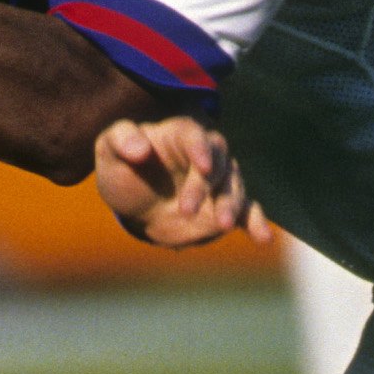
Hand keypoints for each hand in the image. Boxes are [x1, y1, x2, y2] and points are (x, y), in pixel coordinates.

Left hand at [92, 112, 271, 249]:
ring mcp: (219, 182)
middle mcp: (207, 155)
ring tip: (221, 225)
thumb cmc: (123, 169)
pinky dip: (257, 223)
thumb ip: (121, 141)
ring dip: (230, 206)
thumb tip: (140, 149)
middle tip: (185, 210)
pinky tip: (264, 238)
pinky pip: (248, 212)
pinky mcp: (225, 207)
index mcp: (181, 135)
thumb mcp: (109, 151)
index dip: (200, 150)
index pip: (195, 136)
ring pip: (233, 188)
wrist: (136, 204)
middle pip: (217, 165)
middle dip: (205, 187)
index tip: (202, 167)